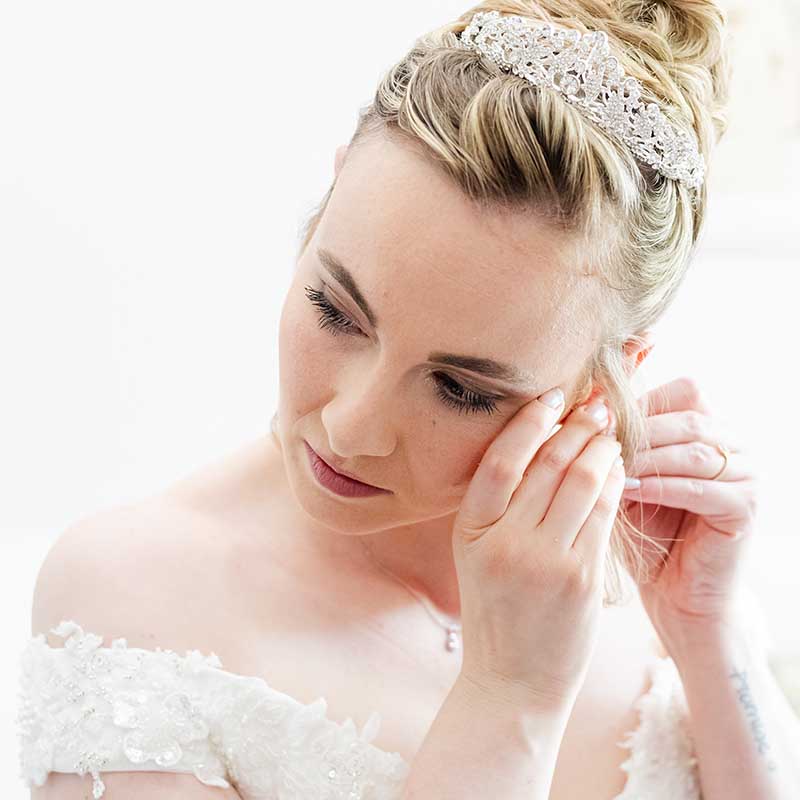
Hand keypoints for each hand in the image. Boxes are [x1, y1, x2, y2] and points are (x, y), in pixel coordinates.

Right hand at [451, 388, 623, 714]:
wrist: (512, 681)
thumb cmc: (496, 612)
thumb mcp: (477, 554)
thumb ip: (500, 505)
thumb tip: (540, 444)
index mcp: (471, 530)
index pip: (502, 459)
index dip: (531, 420)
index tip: (553, 394)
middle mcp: (505, 541)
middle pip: (548, 463)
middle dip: (577, 425)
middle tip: (597, 403)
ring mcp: (545, 560)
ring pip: (583, 482)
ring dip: (602, 449)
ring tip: (611, 432)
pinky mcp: (581, 578)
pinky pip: (604, 514)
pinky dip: (615, 483)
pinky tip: (619, 469)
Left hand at [620, 376, 758, 647]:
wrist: (675, 593)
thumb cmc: (645, 531)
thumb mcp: (628, 477)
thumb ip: (619, 443)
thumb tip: (586, 406)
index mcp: (710, 429)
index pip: (682, 391)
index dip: (640, 401)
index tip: (597, 414)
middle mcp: (735, 446)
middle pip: (687, 415)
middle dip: (637, 428)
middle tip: (597, 437)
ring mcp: (747, 475)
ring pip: (692, 448)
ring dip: (646, 455)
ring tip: (608, 464)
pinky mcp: (745, 507)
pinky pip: (701, 487)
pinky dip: (662, 486)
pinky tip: (630, 491)